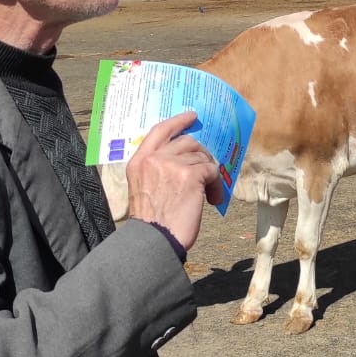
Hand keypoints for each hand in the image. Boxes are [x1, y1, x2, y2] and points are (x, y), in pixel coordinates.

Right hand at [124, 111, 223, 250]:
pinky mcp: (190, 174)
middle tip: (207, 171)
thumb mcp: (142, 188)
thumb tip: (184, 160)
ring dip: (209, 175)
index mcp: (139, 161)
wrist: (154, 240)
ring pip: (202, 157)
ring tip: (209, 193)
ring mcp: (172, 164)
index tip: (192, 116)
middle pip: (187, 142)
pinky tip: (213, 200)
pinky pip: (211, 171)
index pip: (160, 130)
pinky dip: (216, 185)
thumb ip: (156, 170)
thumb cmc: (151, 222)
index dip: (178, 121)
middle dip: (201, 155)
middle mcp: (154, 158)